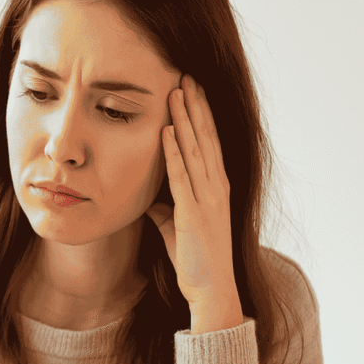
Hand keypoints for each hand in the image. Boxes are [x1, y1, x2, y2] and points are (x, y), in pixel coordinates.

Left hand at [145, 74, 241, 326]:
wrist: (212, 290)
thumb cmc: (195, 260)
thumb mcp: (176, 227)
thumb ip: (165, 209)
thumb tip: (149, 199)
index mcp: (215, 187)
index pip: (208, 141)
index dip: (199, 113)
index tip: (190, 87)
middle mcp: (215, 187)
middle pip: (205, 136)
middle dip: (195, 104)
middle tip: (186, 73)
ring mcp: (207, 198)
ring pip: (195, 149)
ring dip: (185, 119)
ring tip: (176, 90)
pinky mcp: (194, 213)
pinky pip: (182, 176)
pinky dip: (175, 152)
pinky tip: (168, 132)